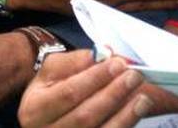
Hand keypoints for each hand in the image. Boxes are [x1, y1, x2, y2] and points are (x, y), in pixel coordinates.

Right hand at [18, 50, 153, 127]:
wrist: (46, 114)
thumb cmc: (52, 88)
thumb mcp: (53, 69)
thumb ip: (75, 61)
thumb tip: (102, 55)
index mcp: (35, 108)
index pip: (69, 93)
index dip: (95, 78)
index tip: (118, 63)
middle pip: (85, 116)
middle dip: (113, 94)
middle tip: (133, 76)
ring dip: (124, 115)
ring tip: (142, 97)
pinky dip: (124, 124)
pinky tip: (136, 111)